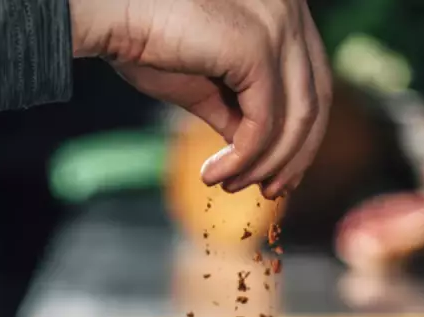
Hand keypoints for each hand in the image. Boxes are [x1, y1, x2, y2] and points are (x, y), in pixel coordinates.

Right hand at [68, 0, 332, 198]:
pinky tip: (214, 174)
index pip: (313, 83)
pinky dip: (245, 158)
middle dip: (295, 156)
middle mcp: (291, 9)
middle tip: (269, 191)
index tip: (279, 174)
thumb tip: (258, 151)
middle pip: (316, 100)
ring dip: (267, 164)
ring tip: (233, 186)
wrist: (106, 15)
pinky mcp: (256, 47)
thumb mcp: (208, 86)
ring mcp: (278, 24)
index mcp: (285, 12)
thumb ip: (240, 112)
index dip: (303, 136)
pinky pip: (266, 122)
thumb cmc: (147, 41)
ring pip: (297, 118)